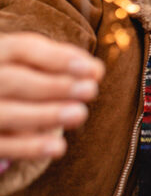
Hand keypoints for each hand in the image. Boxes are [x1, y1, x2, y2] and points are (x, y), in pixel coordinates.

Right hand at [0, 32, 104, 160]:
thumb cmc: (20, 86)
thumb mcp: (33, 67)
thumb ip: (61, 65)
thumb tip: (95, 70)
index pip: (22, 48)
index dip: (58, 58)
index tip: (94, 70)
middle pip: (12, 79)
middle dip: (54, 86)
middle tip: (91, 90)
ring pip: (5, 113)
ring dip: (45, 115)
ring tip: (80, 114)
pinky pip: (0, 145)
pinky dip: (28, 147)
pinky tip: (58, 147)